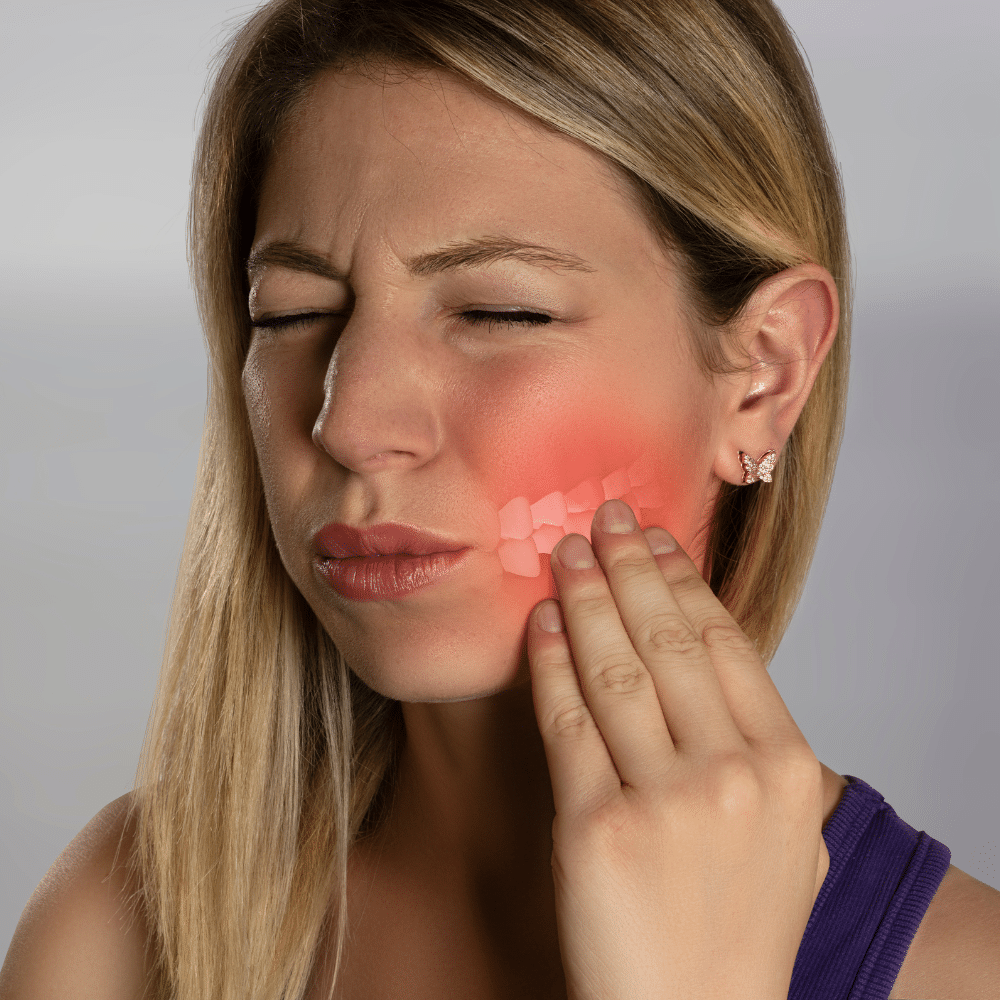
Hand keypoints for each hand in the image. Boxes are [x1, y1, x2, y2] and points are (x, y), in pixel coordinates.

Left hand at [527, 498, 828, 999]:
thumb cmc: (734, 926)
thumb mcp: (783, 835)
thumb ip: (763, 748)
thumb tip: (713, 655)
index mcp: (786, 768)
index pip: (726, 644)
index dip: (682, 580)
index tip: (655, 538)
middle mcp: (733, 776)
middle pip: (669, 641)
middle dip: (629, 567)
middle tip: (603, 517)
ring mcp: (665, 803)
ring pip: (615, 669)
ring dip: (585, 597)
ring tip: (563, 552)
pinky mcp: (596, 830)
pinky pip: (567, 723)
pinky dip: (549, 663)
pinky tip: (540, 622)